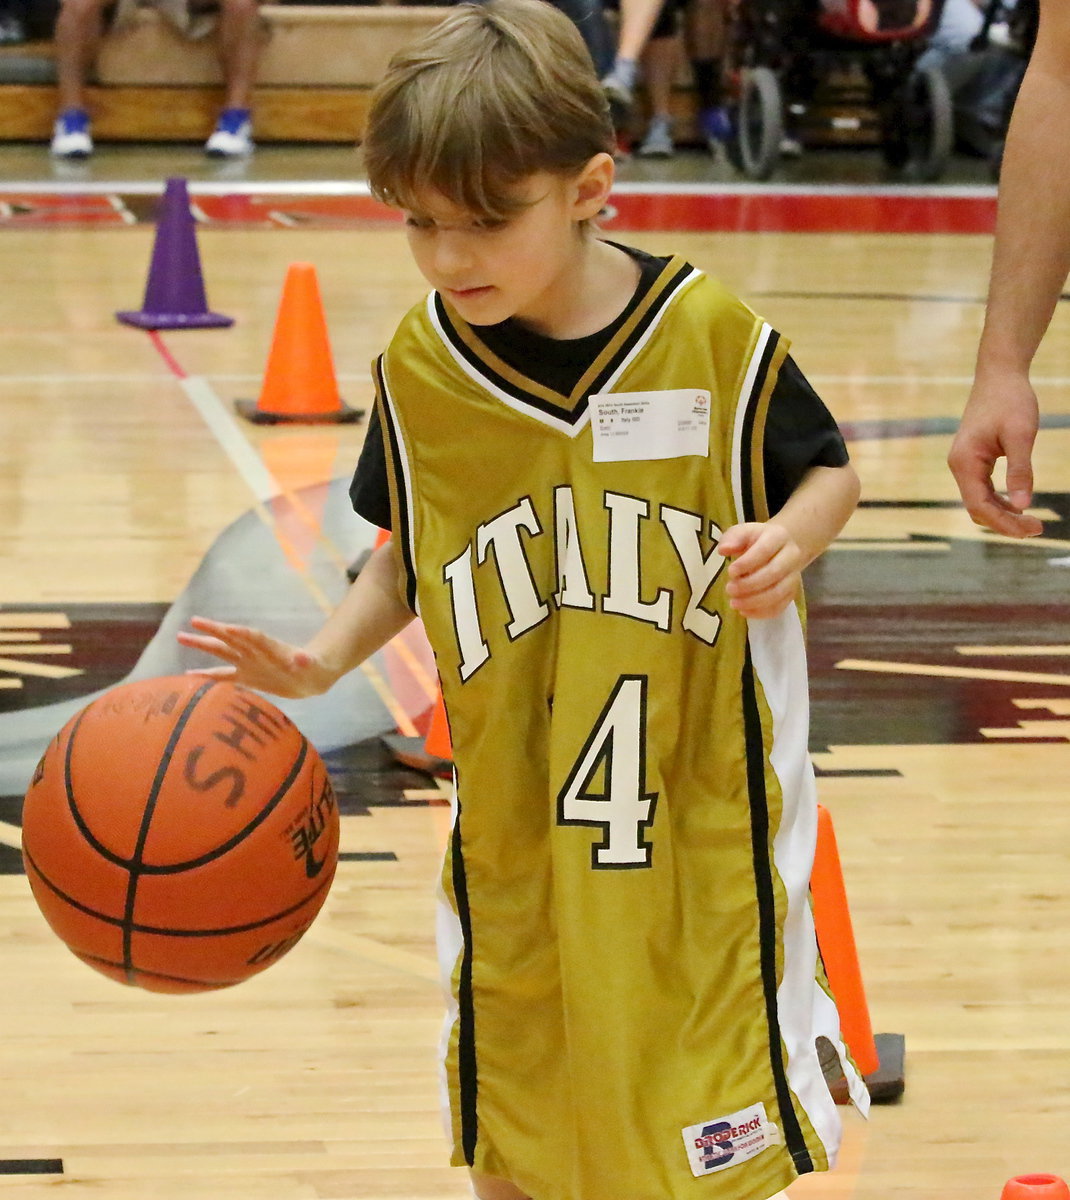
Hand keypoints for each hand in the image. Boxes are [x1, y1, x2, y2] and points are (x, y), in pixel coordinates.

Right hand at [176, 616, 334, 698]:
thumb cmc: (313, 668)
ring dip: (203, 644)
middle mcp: (255, 653)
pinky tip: (188, 674)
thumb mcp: (313, 665)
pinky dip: (206, 675)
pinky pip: (222, 676)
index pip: (254, 637)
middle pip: (231, 638)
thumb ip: (306, 661)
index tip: (227, 628)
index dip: (243, 634)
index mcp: (271, 648)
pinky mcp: (246, 677)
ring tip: (181, 636)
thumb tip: (303, 658)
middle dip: (214, 630)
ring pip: (221, 651)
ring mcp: (248, 663)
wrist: (310, 677)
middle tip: (194, 621)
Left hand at [717, 521, 801, 618]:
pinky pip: (780, 606)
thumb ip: (732, 538)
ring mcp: (794, 576)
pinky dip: (762, 612)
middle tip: (729, 589)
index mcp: (778, 537)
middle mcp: (791, 556)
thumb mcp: (743, 532)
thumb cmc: (757, 540)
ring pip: (779, 592)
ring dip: (754, 601)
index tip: (730, 571)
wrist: (781, 547)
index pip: (764, 550)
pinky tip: (744, 611)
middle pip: (774, 573)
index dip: (747, 563)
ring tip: (734, 603)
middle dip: (750, 584)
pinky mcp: (792, 592)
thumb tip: (723, 550)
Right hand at [948, 372, 1042, 537]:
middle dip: (1005, 523)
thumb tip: (1024, 506)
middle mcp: (959, 466)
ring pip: (980, 501)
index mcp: (964, 462)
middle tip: (1038, 529)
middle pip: (978, 508)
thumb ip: (1021, 471)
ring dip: (1003, 514)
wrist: (999, 375)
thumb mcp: (1021, 435)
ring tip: (1032, 522)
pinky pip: (983, 490)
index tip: (1031, 530)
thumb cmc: (1010, 400)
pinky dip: (1001, 501)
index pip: (979, 505)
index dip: (1003, 523)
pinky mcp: (973, 460)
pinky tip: (1020, 505)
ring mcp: (965, 464)